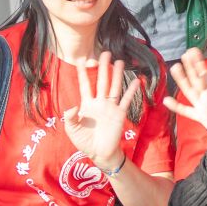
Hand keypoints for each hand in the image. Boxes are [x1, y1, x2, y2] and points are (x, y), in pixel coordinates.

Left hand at [66, 52, 134, 170]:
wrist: (99, 152)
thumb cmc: (84, 141)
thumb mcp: (72, 130)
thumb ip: (70, 118)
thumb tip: (72, 106)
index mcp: (87, 104)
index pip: (84, 85)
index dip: (82, 73)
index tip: (81, 60)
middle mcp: (99, 102)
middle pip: (102, 81)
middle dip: (103, 67)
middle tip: (105, 53)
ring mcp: (110, 107)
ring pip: (114, 87)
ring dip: (117, 74)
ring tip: (120, 61)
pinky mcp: (120, 114)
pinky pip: (126, 100)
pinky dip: (131, 91)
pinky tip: (136, 81)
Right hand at [166, 49, 206, 162]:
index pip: (204, 73)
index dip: (199, 63)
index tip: (194, 51)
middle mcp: (205, 96)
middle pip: (195, 79)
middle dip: (190, 67)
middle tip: (185, 54)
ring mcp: (202, 106)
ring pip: (190, 90)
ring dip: (183, 80)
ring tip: (175, 68)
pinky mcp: (201, 116)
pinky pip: (186, 111)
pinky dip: (176, 106)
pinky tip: (167, 100)